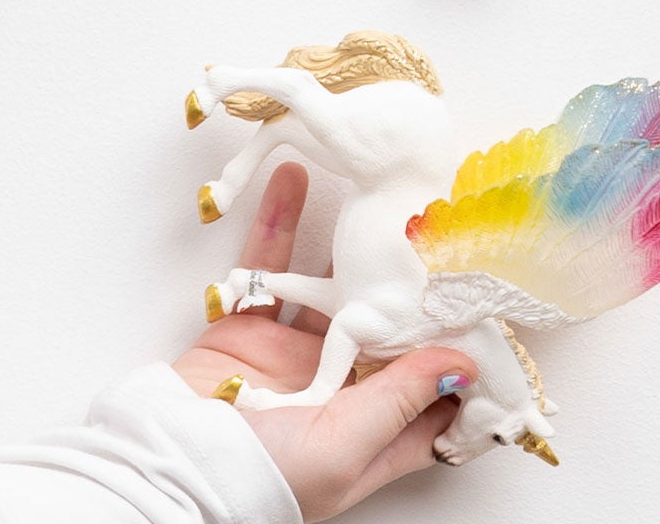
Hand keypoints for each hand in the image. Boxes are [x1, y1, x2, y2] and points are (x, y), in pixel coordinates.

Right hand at [171, 161, 477, 521]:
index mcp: (373, 433)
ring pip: (330, 288)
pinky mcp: (248, 332)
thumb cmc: (262, 477)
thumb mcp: (346, 445)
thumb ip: (401, 399)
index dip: (462, 359)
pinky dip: (280, 226)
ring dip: (346, 242)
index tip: (489, 308)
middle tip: (437, 226)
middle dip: (411, 286)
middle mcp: (339, 392)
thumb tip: (463, 364)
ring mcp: (293, 357)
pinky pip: (271, 270)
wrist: (169, 462)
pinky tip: (294, 183)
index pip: (434, 397)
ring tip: (372, 193)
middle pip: (388, 333)